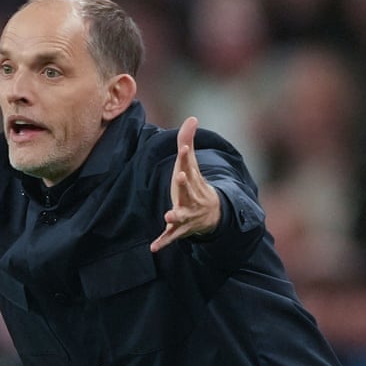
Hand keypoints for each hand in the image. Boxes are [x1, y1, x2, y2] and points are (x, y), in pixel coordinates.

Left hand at [150, 117, 220, 252]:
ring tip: (169, 215)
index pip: (190, 166)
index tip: (185, 148)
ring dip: (176, 215)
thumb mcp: (191, 165)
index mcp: (192, 180)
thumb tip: (192, 117)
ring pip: (182, 215)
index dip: (187, 157)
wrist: (212, 215)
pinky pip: (171, 237)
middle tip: (180, 176)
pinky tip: (153, 247)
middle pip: (189, 190)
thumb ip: (188, 141)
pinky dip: (163, 242)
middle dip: (185, 185)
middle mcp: (192, 197)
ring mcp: (187, 214)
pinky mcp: (179, 229)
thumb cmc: (195, 185)